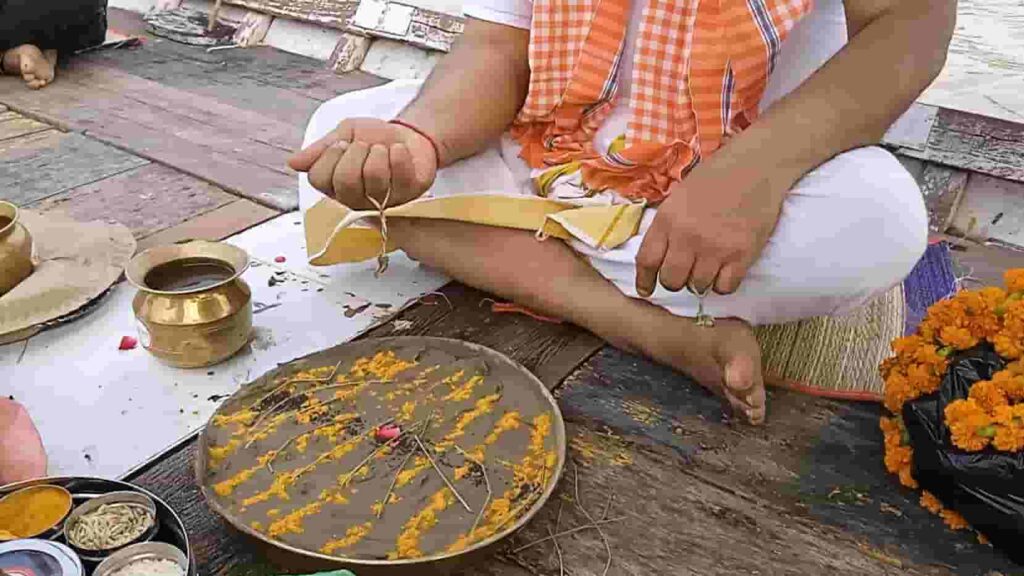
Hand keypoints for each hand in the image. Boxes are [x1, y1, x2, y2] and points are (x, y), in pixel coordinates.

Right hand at [288, 117, 437, 209]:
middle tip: (364, 145)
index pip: (318, 178)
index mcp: (334, 186)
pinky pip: (399, 173)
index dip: (330, 155)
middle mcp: (355, 200)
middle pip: (345, 181)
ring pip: (374, 177)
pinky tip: (398, 151)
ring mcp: (382, 201)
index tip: (343, 143)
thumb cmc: (373, 138)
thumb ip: (320, 149)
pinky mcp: (408, 196)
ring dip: (378, 152)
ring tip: (382, 149)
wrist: (408, 135)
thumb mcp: (343, 134)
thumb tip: (291, 163)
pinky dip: (398, 152)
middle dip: (356, 152)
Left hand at [635, 156, 787, 296]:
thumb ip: (667, 225)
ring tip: (708, 266)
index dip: (644, 280)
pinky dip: (723, 283)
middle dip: (675, 281)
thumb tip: (659, 255)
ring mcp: (716, 247)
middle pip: (671, 280)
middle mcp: (688, 236)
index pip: (647, 261)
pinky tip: (725, 270)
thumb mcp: (679, 196)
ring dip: (701, 281)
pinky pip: (725, 287)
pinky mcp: (742, 254)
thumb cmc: (717, 176)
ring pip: (698, 286)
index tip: (646, 290)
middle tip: (685, 273)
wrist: (757, 165)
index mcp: (668, 219)